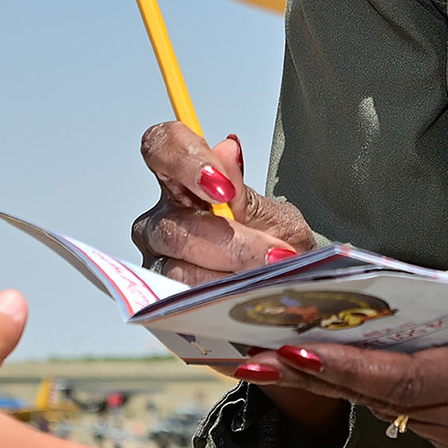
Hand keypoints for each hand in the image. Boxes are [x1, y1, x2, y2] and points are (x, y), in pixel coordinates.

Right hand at [130, 121, 320, 284]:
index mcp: (184, 181)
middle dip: (228, 243)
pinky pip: (184, 301)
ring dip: (229, 276)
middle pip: (173, 225)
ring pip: (177, 268)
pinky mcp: (164, 298)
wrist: (289, 286)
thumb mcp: (275, 217)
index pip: (161, 146)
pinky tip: (245, 296)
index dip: (184, 161)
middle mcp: (162, 219)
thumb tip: (227, 151)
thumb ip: (246, 193)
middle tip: (271, 255)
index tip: (222, 189)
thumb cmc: (275, 243)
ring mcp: (158, 260)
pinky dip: (220, 299)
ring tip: (265, 279)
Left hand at [242, 265, 447, 447]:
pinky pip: (411, 420)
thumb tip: (364, 296)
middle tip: (256, 356)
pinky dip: (369, 396)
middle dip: (319, 376)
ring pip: (392, 413)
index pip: (409, 377)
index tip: (296, 349)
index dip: (349, 368)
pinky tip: (326, 374)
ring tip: (271, 361)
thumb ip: (437, 296)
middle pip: (388, 400)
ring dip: (334, 387)